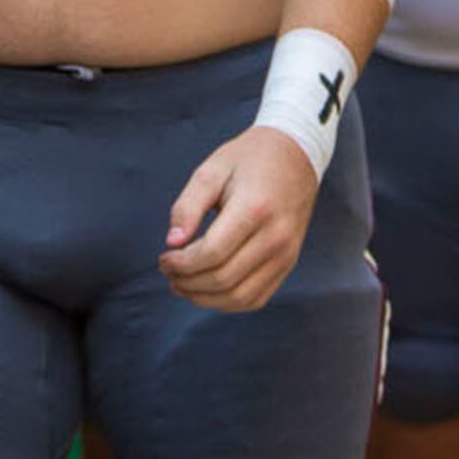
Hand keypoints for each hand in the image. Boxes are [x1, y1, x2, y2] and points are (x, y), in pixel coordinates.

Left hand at [161, 126, 321, 311]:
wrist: (295, 156)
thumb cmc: (248, 160)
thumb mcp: (212, 170)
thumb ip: (188, 206)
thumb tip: (172, 243)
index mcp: (254, 209)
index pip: (212, 253)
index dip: (181, 263)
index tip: (164, 258)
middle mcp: (275, 237)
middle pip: (224, 278)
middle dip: (187, 282)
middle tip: (168, 272)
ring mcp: (286, 254)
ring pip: (240, 297)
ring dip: (205, 298)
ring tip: (181, 285)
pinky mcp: (288, 264)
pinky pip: (256, 298)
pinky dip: (227, 302)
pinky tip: (207, 290)